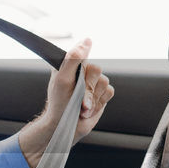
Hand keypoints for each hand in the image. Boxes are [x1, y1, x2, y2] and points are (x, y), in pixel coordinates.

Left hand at [18, 38, 114, 167]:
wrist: (65, 127)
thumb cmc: (59, 103)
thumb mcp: (62, 79)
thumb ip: (73, 58)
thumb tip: (87, 40)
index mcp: (70, 65)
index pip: (83, 52)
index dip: (83, 63)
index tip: (78, 76)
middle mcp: (82, 72)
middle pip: (96, 69)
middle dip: (88, 87)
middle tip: (78, 98)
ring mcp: (93, 83)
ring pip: (104, 81)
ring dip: (92, 98)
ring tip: (81, 107)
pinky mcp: (101, 95)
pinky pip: (109, 92)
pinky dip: (99, 102)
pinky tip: (89, 109)